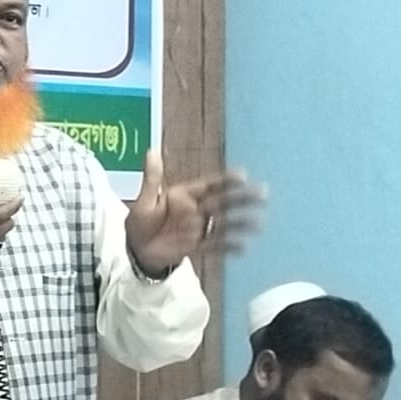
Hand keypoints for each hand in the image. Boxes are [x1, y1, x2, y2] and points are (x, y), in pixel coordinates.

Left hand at [126, 149, 263, 276]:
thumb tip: (152, 150)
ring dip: (240, 223)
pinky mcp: (196, 246)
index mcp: (184, 197)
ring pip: (223, 224)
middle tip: (263, 192)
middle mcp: (196, 211)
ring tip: (258, 222)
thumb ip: (152, 178)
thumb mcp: (144, 200)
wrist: (137, 249)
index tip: (243, 175)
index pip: (209, 186)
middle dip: (242, 198)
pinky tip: (243, 247)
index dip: (225, 181)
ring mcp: (198, 229)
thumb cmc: (140, 222)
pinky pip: (215, 246)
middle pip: (222, 203)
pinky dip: (228, 246)